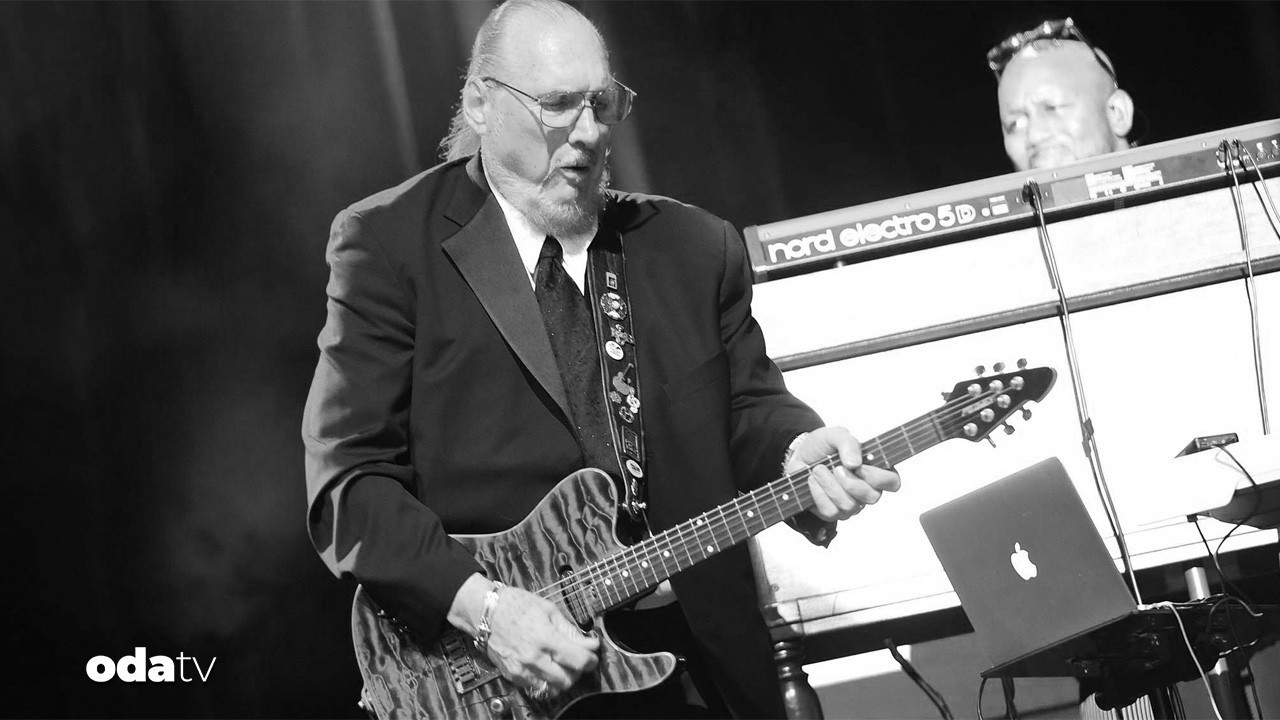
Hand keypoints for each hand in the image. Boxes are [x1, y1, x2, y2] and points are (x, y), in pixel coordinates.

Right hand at [449, 575, 599, 696]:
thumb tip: (589, 643)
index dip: (591, 660)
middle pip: (568, 679)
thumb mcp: (548, 609)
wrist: (484, 611)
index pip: (578, 660)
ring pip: (552, 688)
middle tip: (577, 660)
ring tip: (562, 666)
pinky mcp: (512, 675)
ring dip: (562, 679)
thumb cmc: (515, 605)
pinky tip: (546, 669)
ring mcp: (521, 669)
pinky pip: (535, 688)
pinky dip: (545, 682)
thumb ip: (570, 630)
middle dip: (578, 671)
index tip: (593, 655)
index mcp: (545, 638)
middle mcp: (534, 657)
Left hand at [785, 426, 900, 521]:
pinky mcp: (833, 512)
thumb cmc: (821, 446)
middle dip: (851, 482)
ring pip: (850, 505)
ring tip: (818, 469)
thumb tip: (855, 462)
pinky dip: (818, 493)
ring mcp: (851, 503)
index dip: (878, 477)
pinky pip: (831, 511)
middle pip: (872, 497)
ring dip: (830, 485)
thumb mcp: (834, 435)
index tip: (859, 466)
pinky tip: (813, 480)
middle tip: (836, 468)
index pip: (892, 482)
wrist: (798, 456)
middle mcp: (866, 490)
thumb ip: (848, 443)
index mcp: (875, 470)